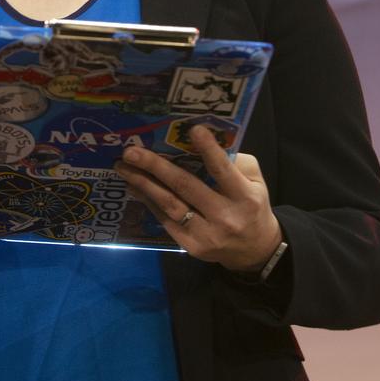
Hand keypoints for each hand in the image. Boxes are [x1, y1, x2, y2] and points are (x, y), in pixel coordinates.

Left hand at [115, 125, 282, 272]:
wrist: (254, 251)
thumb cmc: (251, 207)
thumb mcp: (255, 182)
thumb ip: (235, 163)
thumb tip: (202, 145)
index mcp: (244, 197)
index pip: (223, 171)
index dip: (208, 150)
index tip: (193, 130)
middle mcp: (225, 217)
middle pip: (185, 187)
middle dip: (155, 167)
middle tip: (131, 152)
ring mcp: (206, 235)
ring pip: (169, 205)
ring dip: (143, 184)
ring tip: (124, 168)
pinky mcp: (191, 247)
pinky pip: (165, 220)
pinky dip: (148, 201)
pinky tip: (135, 187)